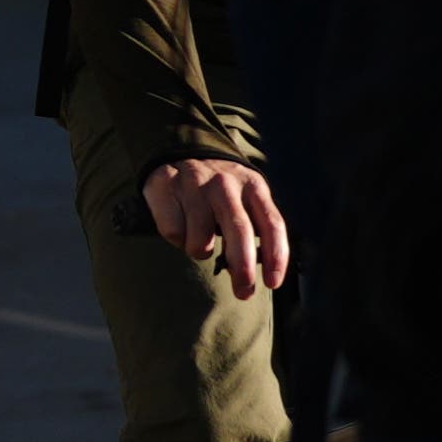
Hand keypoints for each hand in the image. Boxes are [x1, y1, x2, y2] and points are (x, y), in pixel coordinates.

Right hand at [140, 155, 290, 293]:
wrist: (181, 148)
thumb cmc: (221, 188)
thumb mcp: (246, 195)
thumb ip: (257, 224)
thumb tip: (263, 272)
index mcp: (253, 186)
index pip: (271, 223)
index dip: (275, 256)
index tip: (273, 283)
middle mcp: (226, 184)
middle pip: (239, 231)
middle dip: (242, 267)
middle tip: (243, 292)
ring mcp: (194, 184)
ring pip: (200, 239)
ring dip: (199, 250)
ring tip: (198, 239)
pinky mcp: (166, 187)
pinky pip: (173, 232)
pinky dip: (176, 237)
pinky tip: (179, 223)